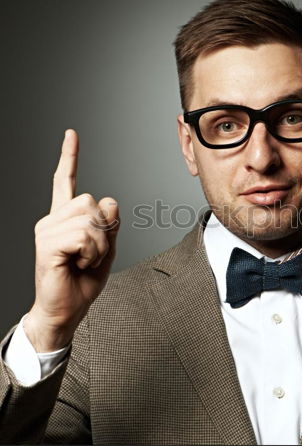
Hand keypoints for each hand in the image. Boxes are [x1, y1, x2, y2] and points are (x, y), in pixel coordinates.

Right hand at [24, 129, 119, 351]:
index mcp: (65, 219)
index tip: (71, 134)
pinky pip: (84, 235)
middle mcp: (52, 219)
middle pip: (92, 200)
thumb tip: (109, 202)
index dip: (69, 158)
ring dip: (100, 244)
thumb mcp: (107, 249)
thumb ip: (110, 225)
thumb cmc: (83, 281)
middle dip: (104, 229)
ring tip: (86, 260)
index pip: (65, 181)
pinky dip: (93, 252)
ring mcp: (47, 230)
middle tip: (93, 253)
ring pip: (90, 218)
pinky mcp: (47, 244)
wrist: (67, 310)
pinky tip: (80, 263)